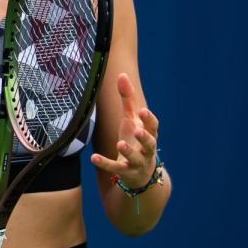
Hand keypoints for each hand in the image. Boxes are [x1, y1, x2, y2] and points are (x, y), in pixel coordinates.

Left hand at [91, 73, 159, 188]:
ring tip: (120, 143)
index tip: (143, 111)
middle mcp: (146, 149)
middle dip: (144, 137)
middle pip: (150, 143)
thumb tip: (122, 74)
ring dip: (128, 151)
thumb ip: (128, 98)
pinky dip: (105, 163)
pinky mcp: (125, 172)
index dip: (149, 120)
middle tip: (137, 130)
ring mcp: (137, 162)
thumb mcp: (131, 119)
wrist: (139, 172)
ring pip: (135, 158)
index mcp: (149, 134)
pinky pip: (116, 168)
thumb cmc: (135, 139)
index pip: (153, 127)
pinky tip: (93, 158)